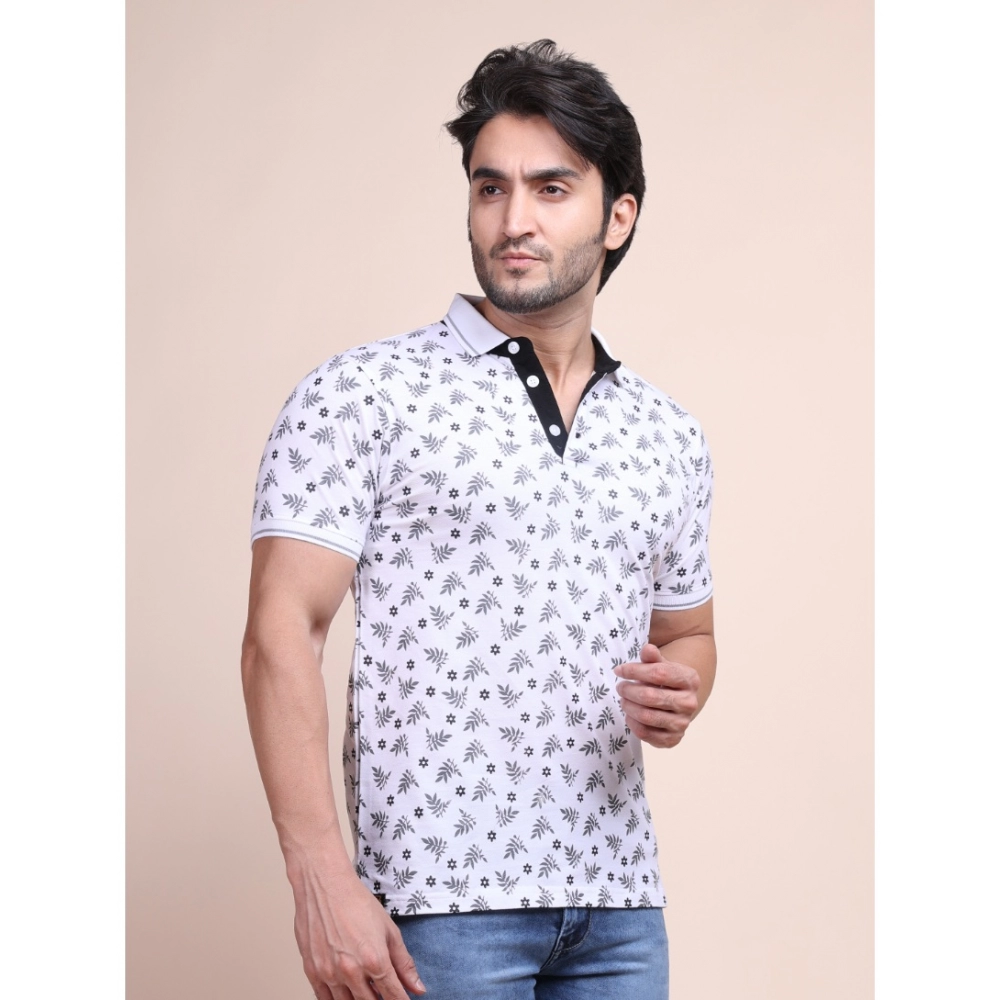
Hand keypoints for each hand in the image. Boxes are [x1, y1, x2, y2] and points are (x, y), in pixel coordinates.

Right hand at [287, 860, 424, 999]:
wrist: (324, 885)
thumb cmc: (356, 902)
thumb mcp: (389, 930)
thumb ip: (404, 963)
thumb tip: (418, 988)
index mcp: (374, 959)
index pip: (393, 996)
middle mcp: (351, 971)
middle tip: (382, 991)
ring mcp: (329, 973)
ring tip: (365, 989)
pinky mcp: (312, 972)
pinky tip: (345, 992)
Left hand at [613, 642, 700, 748]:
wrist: (677, 702)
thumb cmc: (665, 680)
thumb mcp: (660, 665)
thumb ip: (652, 657)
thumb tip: (647, 649)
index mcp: (689, 680)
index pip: (658, 673)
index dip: (634, 671)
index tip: (619, 670)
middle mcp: (689, 703)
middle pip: (649, 696)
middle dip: (628, 690)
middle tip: (620, 687)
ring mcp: (682, 723)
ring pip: (646, 716)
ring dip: (628, 706)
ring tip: (623, 700)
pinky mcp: (673, 739)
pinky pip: (645, 733)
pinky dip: (632, 723)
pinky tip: (630, 715)